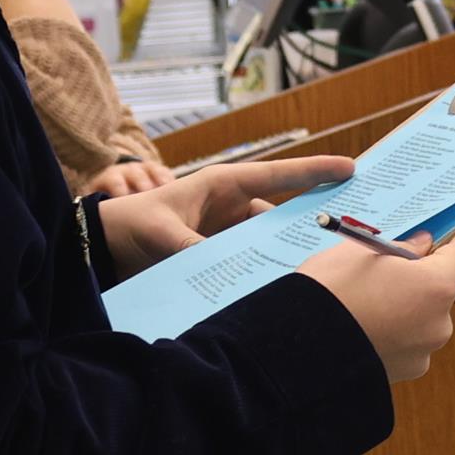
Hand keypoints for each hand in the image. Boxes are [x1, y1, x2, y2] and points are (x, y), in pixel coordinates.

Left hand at [98, 155, 356, 278]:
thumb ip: (194, 251)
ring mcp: (226, 230)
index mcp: (222, 185)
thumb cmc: (131, 225)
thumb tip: (225, 271)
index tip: (349, 169)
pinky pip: (248, 259)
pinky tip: (277, 286)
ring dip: (282, 255)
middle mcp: (230, 205)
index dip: (314, 172)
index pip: (278, 175)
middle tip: (344, 234)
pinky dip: (261, 270)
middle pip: (279, 213)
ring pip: (266, 241)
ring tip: (312, 270)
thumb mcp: (163, 236)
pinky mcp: (218, 251)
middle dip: (307, 224)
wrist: (105, 245)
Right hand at [295, 231, 454, 381]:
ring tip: (364, 299)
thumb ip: (400, 247)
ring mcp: (422, 354)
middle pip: (439, 290)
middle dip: (419, 277)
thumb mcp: (359, 252)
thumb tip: (420, 246)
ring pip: (420, 318)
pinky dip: (389, 333)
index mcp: (435, 287)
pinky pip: (403, 343)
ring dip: (403, 307)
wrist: (294, 354)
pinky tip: (360, 325)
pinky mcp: (402, 375)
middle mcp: (439, 324)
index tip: (447, 232)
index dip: (454, 239)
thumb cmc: (327, 292)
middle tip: (388, 265)